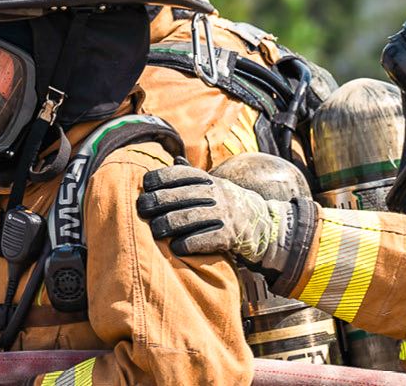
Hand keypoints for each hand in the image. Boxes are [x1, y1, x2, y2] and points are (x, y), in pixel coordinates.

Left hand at [137, 165, 290, 264]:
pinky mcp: (227, 237)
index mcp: (209, 180)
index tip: (146, 185)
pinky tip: (175, 247)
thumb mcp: (214, 185)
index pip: (180, 174)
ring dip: (166, 224)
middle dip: (156, 201)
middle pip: (179, 195)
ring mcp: (223, 215)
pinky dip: (185, 244)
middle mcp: (216, 194)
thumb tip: (174, 158)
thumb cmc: (228, 204)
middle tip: (141, 209)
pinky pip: (201, 240)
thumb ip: (193, 175)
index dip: (160, 178)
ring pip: (187, 218)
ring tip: (154, 229)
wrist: (264, 224)